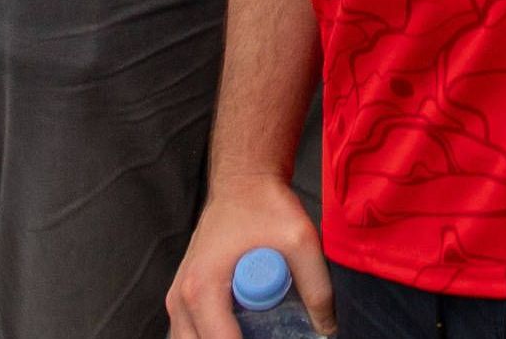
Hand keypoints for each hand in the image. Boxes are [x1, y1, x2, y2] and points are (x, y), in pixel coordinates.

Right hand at [164, 177, 330, 338]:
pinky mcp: (183, 298)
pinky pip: (190, 335)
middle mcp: (181, 298)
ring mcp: (178, 299)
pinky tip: (242, 332)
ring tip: (255, 333)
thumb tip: (327, 327)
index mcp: (203, 288)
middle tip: (268, 336)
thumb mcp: (301, 242)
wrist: (242, 182)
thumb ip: (317, 288)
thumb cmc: (265, 206)